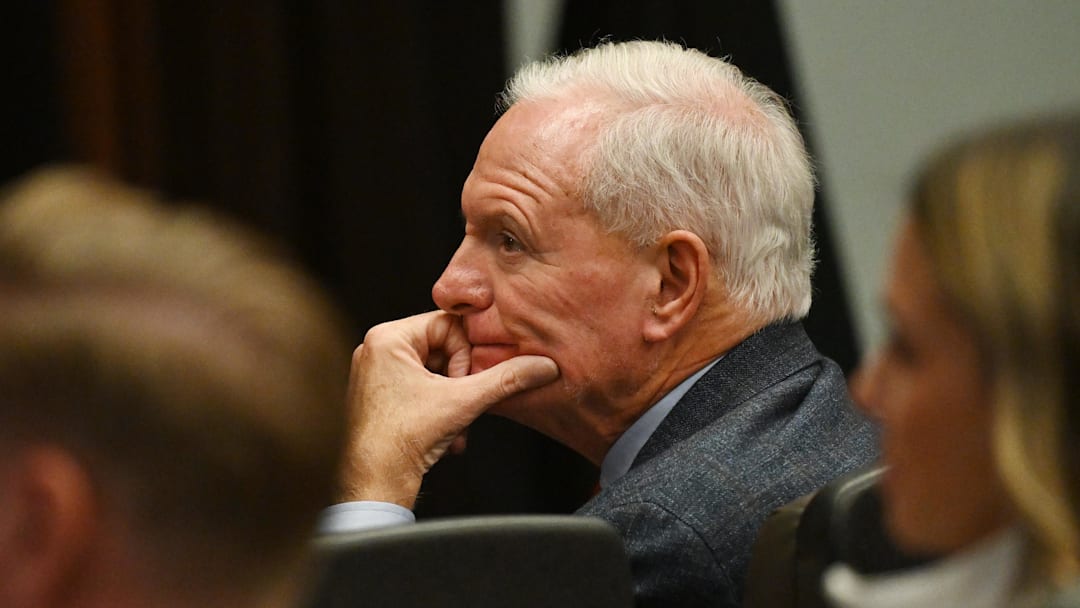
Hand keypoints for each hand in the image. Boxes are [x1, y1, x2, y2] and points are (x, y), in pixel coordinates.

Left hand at [338, 311, 558, 507]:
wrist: (373, 485)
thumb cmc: (401, 440)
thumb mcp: (465, 402)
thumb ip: (507, 379)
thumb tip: (542, 365)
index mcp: (387, 338)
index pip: (448, 325)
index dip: (466, 355)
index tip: (466, 383)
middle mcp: (375, 350)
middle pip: (442, 349)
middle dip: (461, 382)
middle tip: (462, 405)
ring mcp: (374, 375)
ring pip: (434, 373)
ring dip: (454, 401)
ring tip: (454, 426)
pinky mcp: (379, 397)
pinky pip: (420, 390)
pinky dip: (439, 411)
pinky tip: (445, 436)